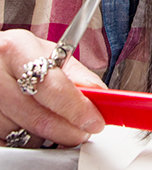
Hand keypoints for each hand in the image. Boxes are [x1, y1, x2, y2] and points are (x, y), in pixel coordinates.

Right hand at [0, 29, 105, 147]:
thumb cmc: (19, 54)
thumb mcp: (48, 53)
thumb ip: (76, 74)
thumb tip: (101, 95)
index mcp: (18, 49)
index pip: (54, 87)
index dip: (78, 109)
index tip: (94, 121)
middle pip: (40, 117)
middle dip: (69, 130)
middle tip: (84, 130)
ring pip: (25, 133)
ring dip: (47, 134)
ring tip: (54, 117)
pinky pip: (10, 141)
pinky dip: (28, 137)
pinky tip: (34, 123)